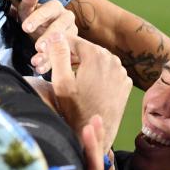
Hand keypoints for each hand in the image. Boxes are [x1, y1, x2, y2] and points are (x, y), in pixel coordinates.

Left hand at [4, 0, 77, 73]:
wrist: (45, 38)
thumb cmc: (36, 22)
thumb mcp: (28, 12)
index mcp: (56, 7)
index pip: (50, 8)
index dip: (38, 17)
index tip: (25, 26)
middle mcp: (67, 19)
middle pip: (60, 26)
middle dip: (48, 36)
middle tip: (37, 45)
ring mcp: (71, 35)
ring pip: (63, 42)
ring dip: (50, 53)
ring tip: (36, 61)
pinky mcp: (72, 50)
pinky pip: (62, 57)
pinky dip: (50, 64)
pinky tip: (39, 69)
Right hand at [45, 32, 131, 152]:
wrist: (97, 134)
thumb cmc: (76, 111)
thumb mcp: (62, 82)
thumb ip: (58, 54)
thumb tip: (56, 35)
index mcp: (96, 54)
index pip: (71, 40)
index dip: (55, 45)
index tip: (44, 53)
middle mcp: (112, 59)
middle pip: (85, 49)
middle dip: (69, 55)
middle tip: (53, 66)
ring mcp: (121, 72)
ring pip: (97, 59)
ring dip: (83, 64)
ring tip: (68, 77)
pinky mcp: (125, 83)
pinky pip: (107, 72)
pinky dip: (96, 74)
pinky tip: (86, 86)